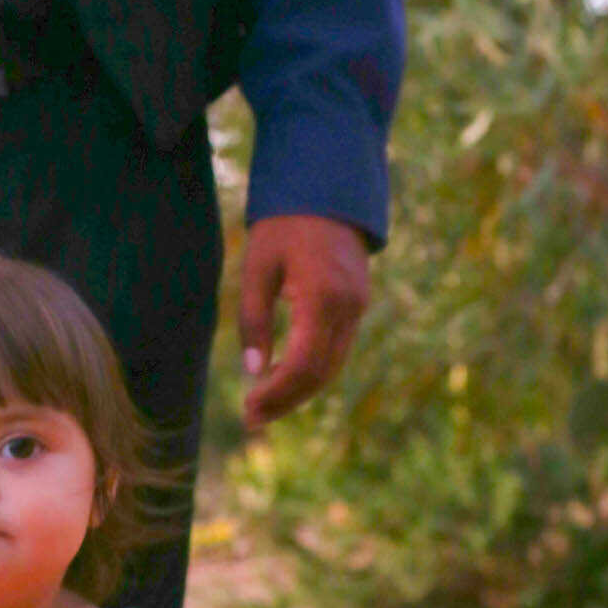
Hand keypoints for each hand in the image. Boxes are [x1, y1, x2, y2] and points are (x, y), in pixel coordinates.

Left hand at [238, 214, 369, 430]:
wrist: (327, 188)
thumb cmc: (283, 225)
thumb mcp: (257, 268)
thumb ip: (254, 320)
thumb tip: (253, 370)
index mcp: (322, 296)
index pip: (302, 364)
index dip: (277, 394)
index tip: (249, 410)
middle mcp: (348, 306)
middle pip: (321, 373)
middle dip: (286, 401)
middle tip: (252, 420)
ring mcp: (358, 305)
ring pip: (332, 365)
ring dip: (299, 391)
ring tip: (264, 407)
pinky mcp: (358, 303)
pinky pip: (337, 349)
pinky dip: (312, 371)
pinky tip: (283, 380)